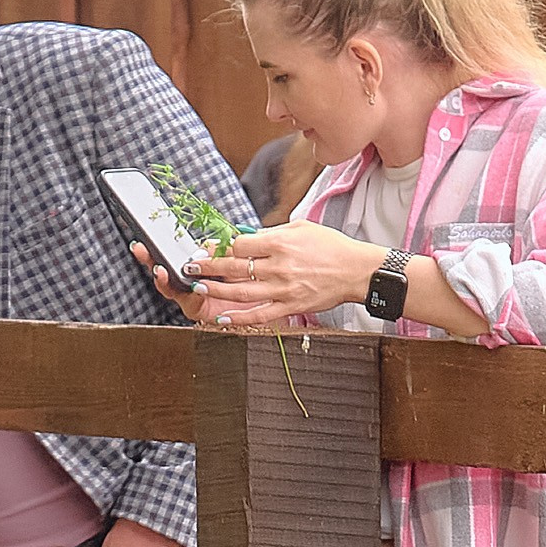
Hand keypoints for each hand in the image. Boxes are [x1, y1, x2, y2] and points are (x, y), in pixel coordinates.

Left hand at [188, 222, 381, 330]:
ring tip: (198, 285)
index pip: (240, 244)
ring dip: (217, 290)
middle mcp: (279, 267)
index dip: (219, 246)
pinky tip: (223, 318)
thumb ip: (271, 232)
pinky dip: (240, 318)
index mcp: (280, 243)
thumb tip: (246, 236)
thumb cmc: (330, 245)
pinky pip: (260, 314)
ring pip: (242, 292)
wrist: (356, 270)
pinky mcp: (291, 306)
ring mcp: (284, 289)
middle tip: (189, 265)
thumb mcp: (300, 228)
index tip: (205, 246)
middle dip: (208, 266)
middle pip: (235, 267)